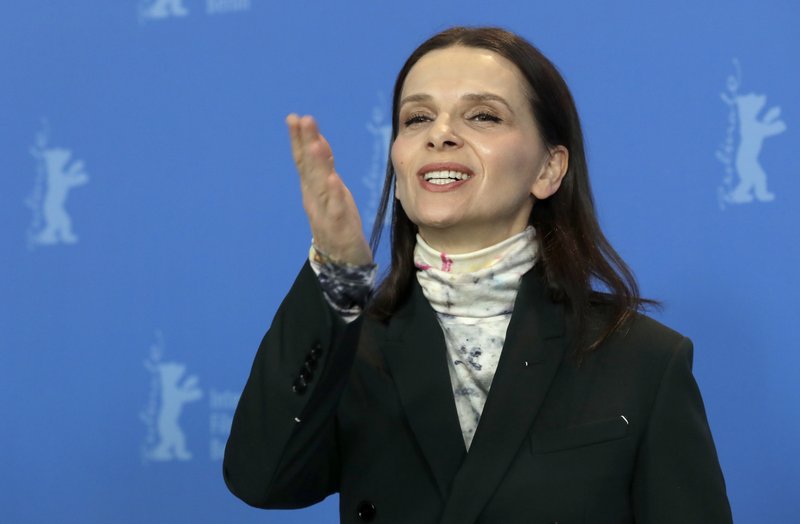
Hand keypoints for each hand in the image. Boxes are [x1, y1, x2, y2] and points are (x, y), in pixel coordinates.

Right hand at [286, 114, 372, 265]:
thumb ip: (324, 167)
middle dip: (305, 143)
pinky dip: (332, 194)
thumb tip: (318, 140)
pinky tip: (332, 180)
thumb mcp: (330, 190)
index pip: (303, 160)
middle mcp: (314, 197)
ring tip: (315, 144)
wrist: (342, 260)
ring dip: (317, 164)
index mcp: (312, 187)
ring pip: (319, 184)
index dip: (298, 139)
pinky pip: (335, 208)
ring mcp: (324, 211)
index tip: (293, 117)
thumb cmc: (336, 220)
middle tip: (302, 120)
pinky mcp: (338, 225)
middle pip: (308, 168)